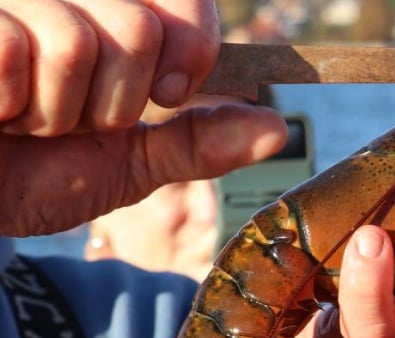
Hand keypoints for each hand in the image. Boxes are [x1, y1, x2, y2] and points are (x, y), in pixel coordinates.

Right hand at [0, 1, 285, 235]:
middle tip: (67, 118)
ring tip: (20, 116)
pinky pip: (13, 50)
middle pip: (137, 30)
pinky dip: (4, 101)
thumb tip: (277, 129)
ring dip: (51, 109)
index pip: (184, 2)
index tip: (168, 91)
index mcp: (114, 14)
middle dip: (110, 102)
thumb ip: (196, 143)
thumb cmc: (30, 173)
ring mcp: (17, 4)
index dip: (190, 50)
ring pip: (77, 42)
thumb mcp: (126, 163)